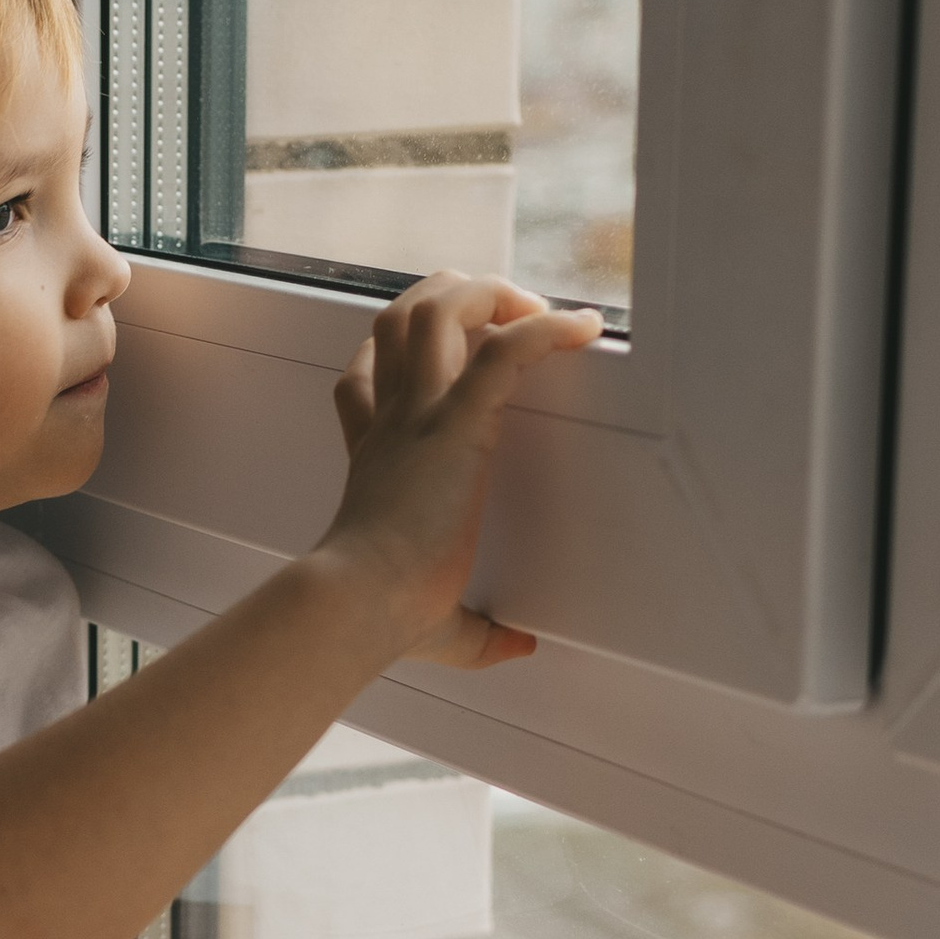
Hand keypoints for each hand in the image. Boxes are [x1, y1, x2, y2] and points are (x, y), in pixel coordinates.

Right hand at [327, 273, 600, 667]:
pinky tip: (582, 328)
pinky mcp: (456, 422)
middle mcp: (392, 422)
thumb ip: (478, 632)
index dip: (399, 349)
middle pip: (400, 316)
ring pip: (437, 307)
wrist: (357, 605)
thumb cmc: (380, 617)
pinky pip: (504, 348)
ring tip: (534, 309)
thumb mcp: (437, 626)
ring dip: (488, 294)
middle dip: (452, 296)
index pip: (369, 375)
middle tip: (504, 315)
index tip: (447, 355)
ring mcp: (418, 415)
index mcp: (376, 457)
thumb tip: (516, 644)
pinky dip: (547, 327)